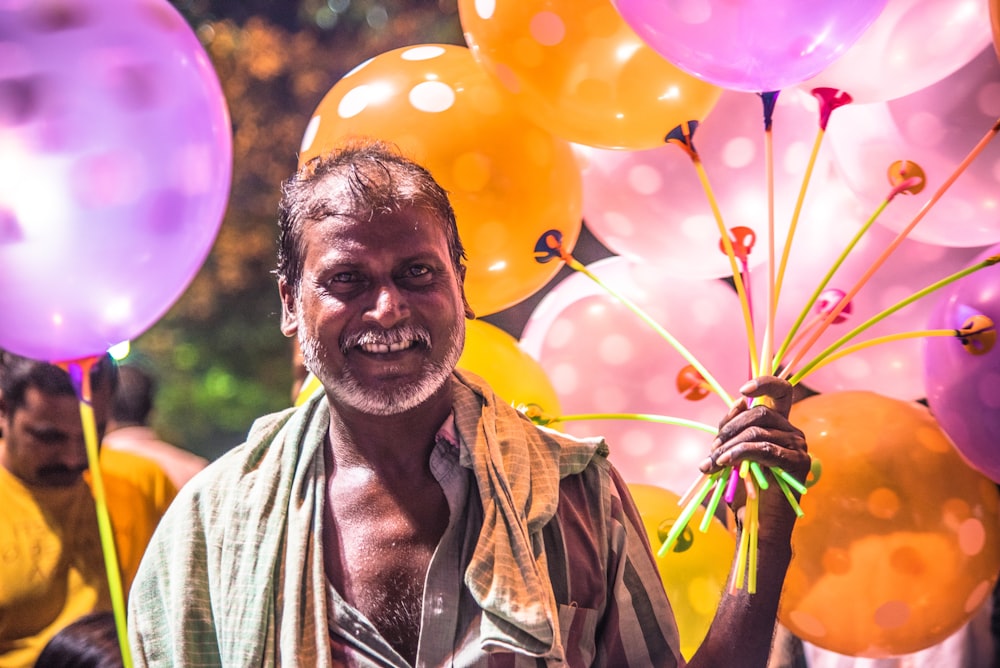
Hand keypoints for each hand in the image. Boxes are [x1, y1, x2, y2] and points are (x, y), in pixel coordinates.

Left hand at [698, 376, 809, 532]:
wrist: (759, 526)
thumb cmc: (745, 491)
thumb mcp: (733, 453)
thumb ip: (733, 429)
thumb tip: (735, 403)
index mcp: (780, 426)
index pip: (781, 391)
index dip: (764, 383)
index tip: (742, 391)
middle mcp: (793, 433)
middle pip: (759, 412)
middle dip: (729, 428)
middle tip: (712, 450)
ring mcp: (798, 448)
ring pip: (756, 432)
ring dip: (728, 446)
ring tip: (713, 463)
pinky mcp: (797, 464)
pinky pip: (763, 449)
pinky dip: (738, 454)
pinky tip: (723, 464)